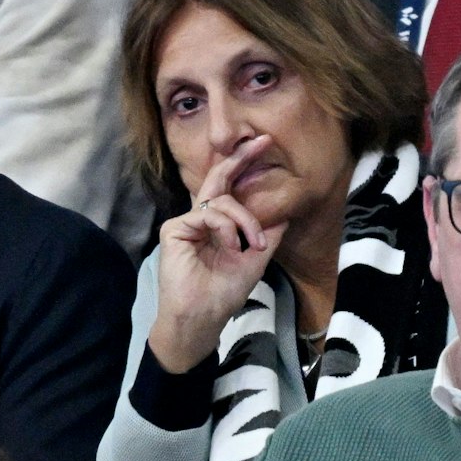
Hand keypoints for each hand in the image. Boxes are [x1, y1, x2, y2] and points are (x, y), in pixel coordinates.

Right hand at [146, 137, 288, 372]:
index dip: (244, 165)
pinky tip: (232, 247)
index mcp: (218, 225)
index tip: (264, 143)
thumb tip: (285, 209)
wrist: (201, 319)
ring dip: (245, 220)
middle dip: (240, 158)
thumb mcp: (255, 260)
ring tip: (252, 245)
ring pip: (221, 202)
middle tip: (261, 141)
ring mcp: (186, 223)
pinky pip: (207, 216)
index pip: (230, 189)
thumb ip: (267, 234)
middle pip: (218, 179)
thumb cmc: (223, 293)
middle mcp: (200, 219)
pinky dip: (227, 229)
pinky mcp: (175, 230)